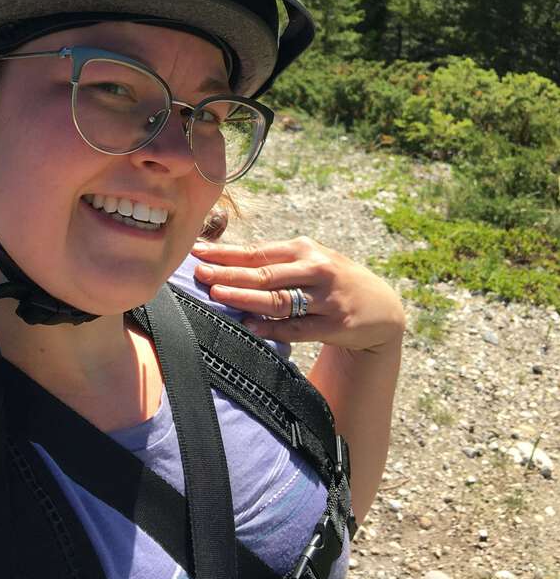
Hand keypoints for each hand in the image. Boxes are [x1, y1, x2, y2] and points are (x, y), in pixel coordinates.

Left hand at [191, 235, 405, 353]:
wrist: (380, 306)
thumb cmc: (331, 280)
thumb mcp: (309, 261)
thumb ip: (275, 262)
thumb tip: (226, 263)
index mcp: (305, 250)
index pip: (258, 252)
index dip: (226, 254)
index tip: (198, 253)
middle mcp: (316, 270)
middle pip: (264, 274)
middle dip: (229, 274)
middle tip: (200, 274)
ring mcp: (326, 298)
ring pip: (279, 300)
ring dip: (246, 299)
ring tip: (217, 297)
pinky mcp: (335, 324)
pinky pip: (297, 328)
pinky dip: (271, 328)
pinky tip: (249, 326)